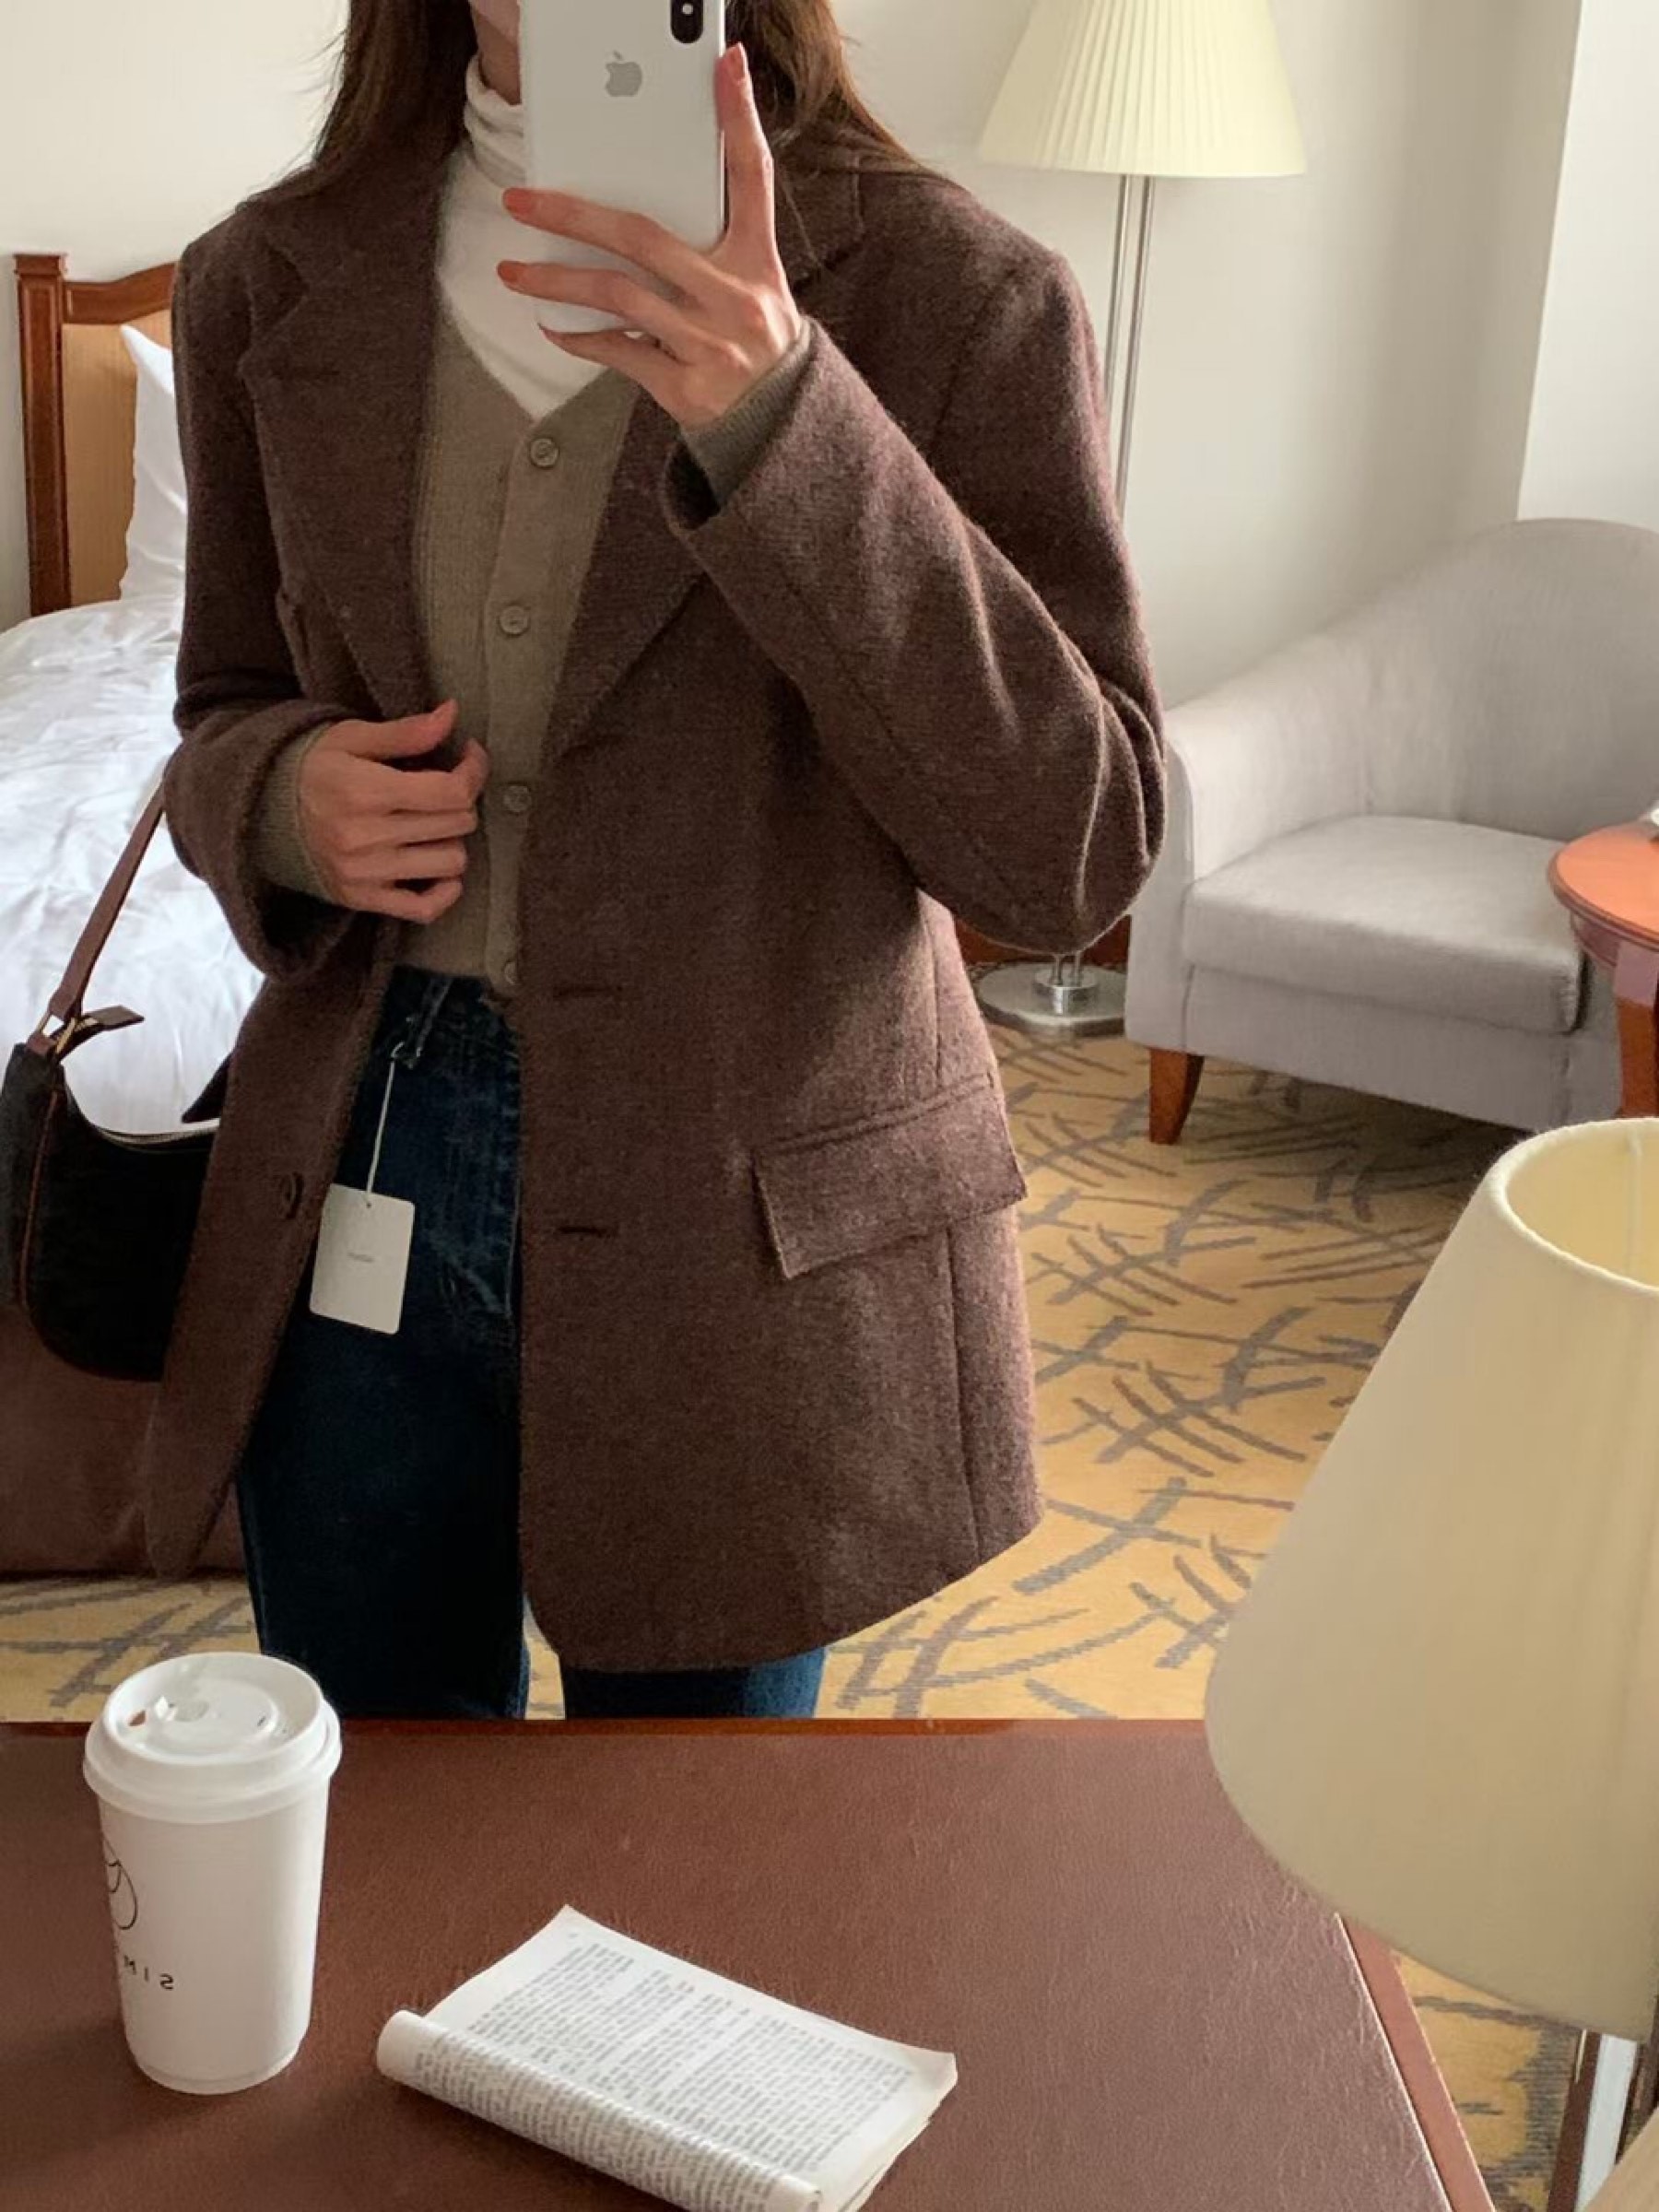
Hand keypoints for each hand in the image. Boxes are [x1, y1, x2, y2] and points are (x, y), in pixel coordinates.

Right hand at [297, 702, 488, 921]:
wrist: (259, 811)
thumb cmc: (312, 768)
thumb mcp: (352, 738)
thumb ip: (406, 731)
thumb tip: (452, 713)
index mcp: (365, 791)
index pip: (452, 791)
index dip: (473, 771)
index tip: (469, 756)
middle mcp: (366, 837)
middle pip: (457, 824)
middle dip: (461, 801)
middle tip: (443, 787)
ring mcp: (365, 873)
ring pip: (451, 863)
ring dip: (452, 841)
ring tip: (431, 824)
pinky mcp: (361, 899)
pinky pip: (424, 909)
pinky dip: (444, 892)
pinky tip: (439, 871)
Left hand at [496, 43, 803, 430]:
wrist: (777, 420)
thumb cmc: (751, 337)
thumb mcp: (752, 281)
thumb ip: (709, 240)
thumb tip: (632, 211)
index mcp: (757, 259)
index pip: (752, 176)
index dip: (740, 118)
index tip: (726, 64)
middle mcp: (735, 297)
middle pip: (642, 238)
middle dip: (574, 216)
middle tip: (522, 203)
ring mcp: (709, 343)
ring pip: (618, 298)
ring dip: (557, 283)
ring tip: (515, 274)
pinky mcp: (684, 386)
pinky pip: (618, 353)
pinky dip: (580, 338)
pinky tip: (552, 324)